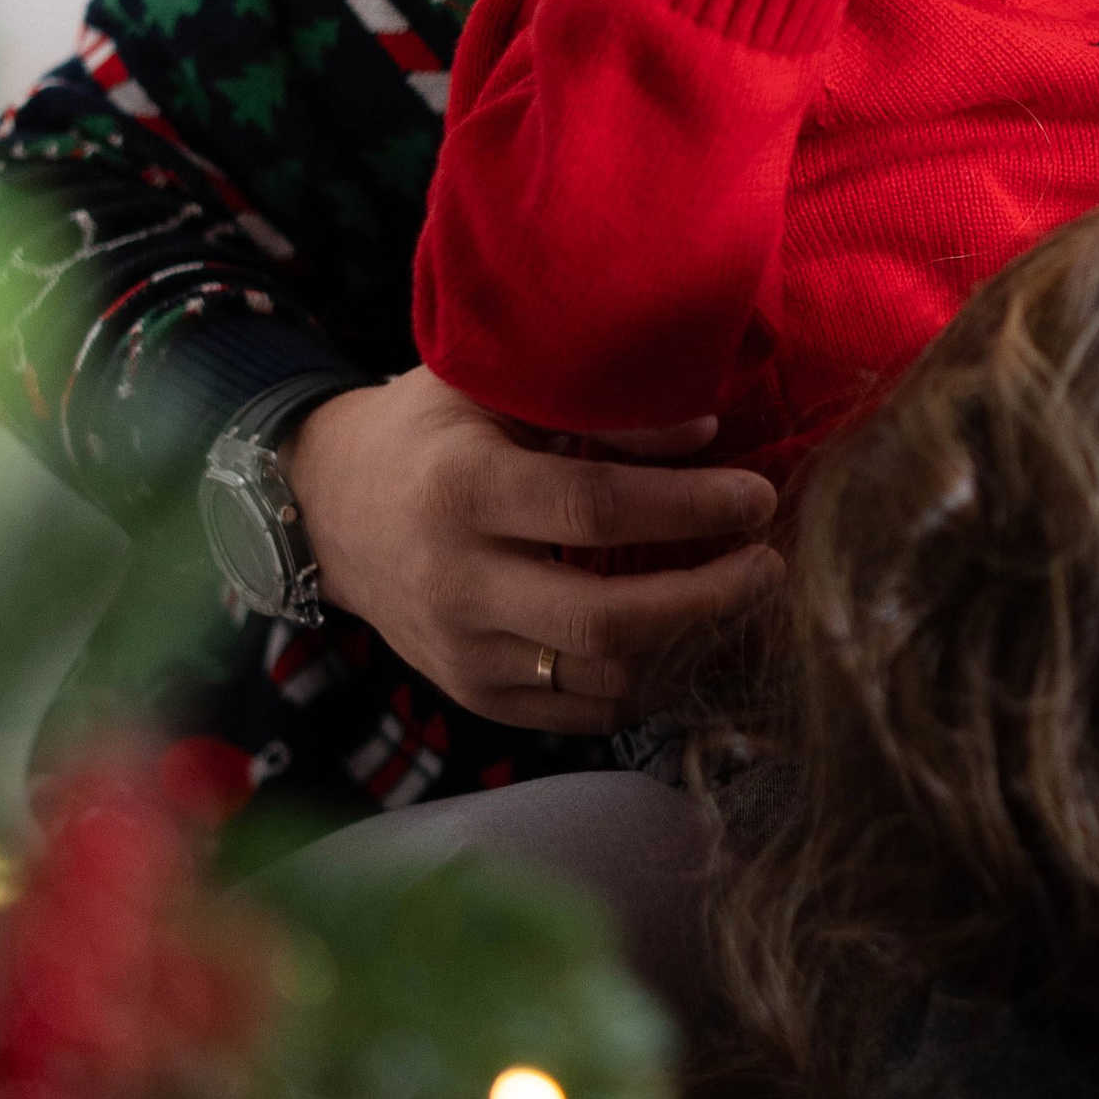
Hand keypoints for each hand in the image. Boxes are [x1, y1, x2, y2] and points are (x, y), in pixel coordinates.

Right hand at [283, 367, 781, 734]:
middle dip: (708, 598)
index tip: (757, 498)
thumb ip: (594, 403)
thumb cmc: (430, 430)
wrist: (330, 508)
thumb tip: (704, 432)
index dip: (691, 507)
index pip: (598, 511)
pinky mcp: (472, 694)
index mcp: (463, 488)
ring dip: (688, 646)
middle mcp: (456, 581)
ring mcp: (461, 650)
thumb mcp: (492, 385)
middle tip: (768, 567)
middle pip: (606, 619)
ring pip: (603, 677)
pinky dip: (646, 685)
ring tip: (737, 603)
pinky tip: (685, 643)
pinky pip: (581, 713)